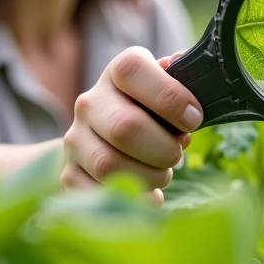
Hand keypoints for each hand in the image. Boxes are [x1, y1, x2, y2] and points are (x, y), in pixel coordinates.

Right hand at [61, 46, 202, 205]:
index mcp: (118, 73)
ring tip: (163, 174)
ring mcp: (75, 140)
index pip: (132, 70)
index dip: (169, 96)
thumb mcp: (165, 91)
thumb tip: (183, 62)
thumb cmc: (150, 114)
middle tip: (177, 153)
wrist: (103, 142)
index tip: (193, 119)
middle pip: (124, 127)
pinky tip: (150, 194)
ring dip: (150, 177)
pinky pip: (99, 195)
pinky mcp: (70, 175)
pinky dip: (134, 201)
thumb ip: (179, 80)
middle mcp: (90, 102)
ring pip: (109, 166)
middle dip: (164, 148)